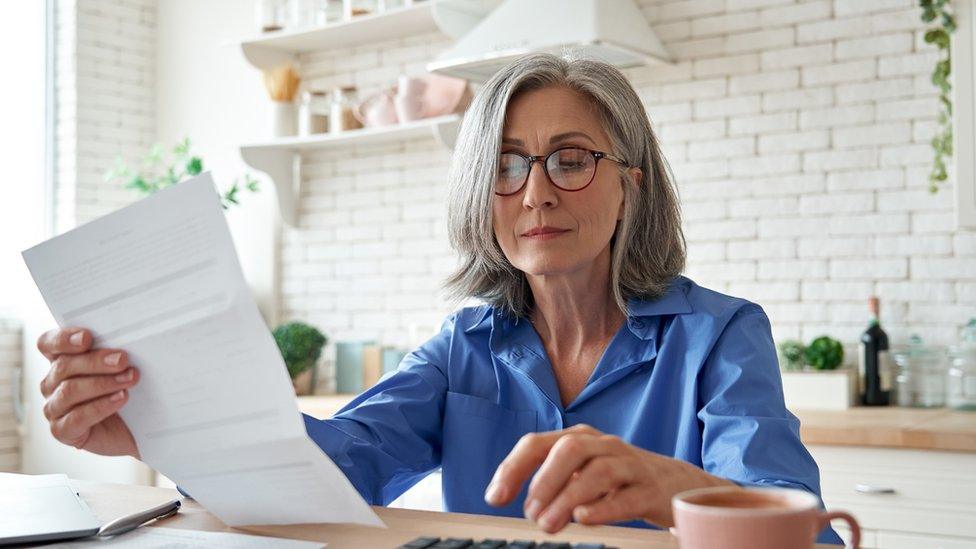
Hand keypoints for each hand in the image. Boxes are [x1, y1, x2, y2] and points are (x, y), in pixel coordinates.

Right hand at [37, 328, 139, 457]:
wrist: (132, 429)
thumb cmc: (123, 392)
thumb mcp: (119, 369)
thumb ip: (113, 354)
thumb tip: (126, 344)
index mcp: (61, 361)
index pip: (48, 344)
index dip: (63, 339)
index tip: (87, 338)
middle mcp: (52, 384)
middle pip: (64, 366)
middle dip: (96, 361)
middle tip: (122, 360)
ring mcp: (54, 408)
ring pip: (70, 391)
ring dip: (103, 383)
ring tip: (129, 379)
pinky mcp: (62, 431)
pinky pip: (77, 417)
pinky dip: (101, 406)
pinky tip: (121, 398)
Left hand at [484, 424, 734, 532]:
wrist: (674, 483)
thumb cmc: (617, 479)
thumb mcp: (580, 472)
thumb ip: (549, 481)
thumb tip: (514, 500)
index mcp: (579, 438)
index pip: (538, 443)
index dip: (513, 468)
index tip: (494, 497)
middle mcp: (603, 445)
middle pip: (570, 449)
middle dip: (544, 480)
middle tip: (529, 513)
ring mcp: (630, 465)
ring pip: (599, 471)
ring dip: (569, 497)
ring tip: (549, 524)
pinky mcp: (650, 489)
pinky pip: (627, 495)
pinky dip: (604, 507)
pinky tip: (584, 518)